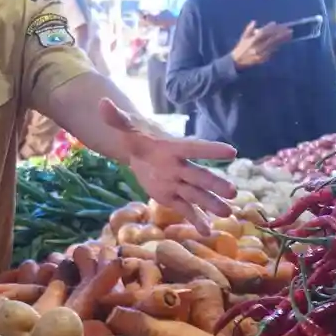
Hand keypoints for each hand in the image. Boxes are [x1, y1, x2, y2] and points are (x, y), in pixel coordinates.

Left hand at [99, 99, 236, 230]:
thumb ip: (116, 119)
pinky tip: (207, 232)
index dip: (210, 150)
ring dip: (211, 204)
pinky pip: (186, 210)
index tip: (232, 151)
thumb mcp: (126, 129)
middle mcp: (180, 167)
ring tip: (228, 213)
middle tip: (233, 192)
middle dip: (214, 184)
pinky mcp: (173, 197)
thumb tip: (102, 103)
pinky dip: (196, 221)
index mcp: (173, 149)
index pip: (193, 148)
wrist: (139, 151)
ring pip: (196, 195)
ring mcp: (178, 184)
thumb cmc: (137, 138)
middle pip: (199, 176)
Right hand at [231, 21, 291, 68]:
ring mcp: (261, 53)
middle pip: (272, 39)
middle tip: (289, 30)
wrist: (237, 61)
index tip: (275, 23)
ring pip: (274, 45)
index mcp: (252, 41)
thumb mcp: (243, 38)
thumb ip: (249, 29)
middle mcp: (257, 47)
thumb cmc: (241, 48)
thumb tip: (254, 21)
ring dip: (282, 40)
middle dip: (281, 34)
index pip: (263, 32)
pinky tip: (281, 44)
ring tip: (289, 36)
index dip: (270, 28)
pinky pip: (272, 52)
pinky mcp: (263, 59)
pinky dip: (276, 47)